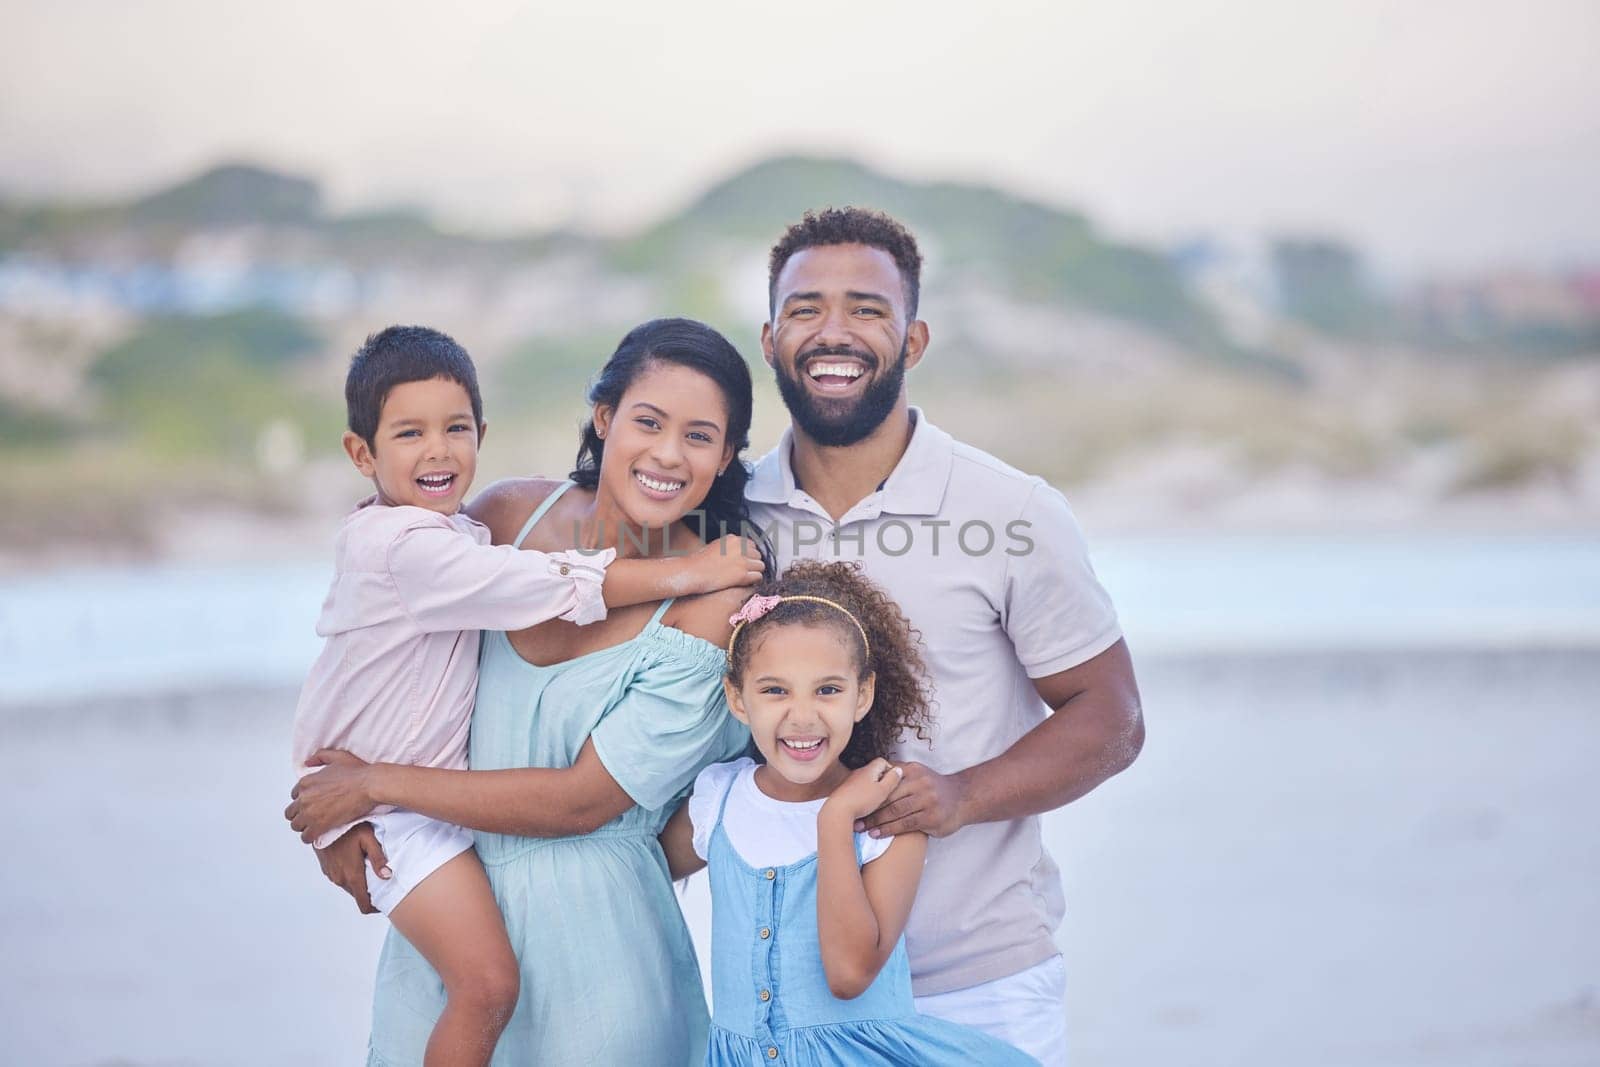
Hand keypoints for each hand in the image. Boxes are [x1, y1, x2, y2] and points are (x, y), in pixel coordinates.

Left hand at [285, 749, 377, 843]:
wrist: (368, 785)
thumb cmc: (357, 772)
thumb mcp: (338, 756)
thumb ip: (320, 757)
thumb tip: (308, 762)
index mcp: (306, 782)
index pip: (295, 796)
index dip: (304, 800)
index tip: (313, 804)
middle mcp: (304, 797)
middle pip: (292, 812)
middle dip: (300, 814)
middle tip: (312, 817)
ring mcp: (310, 812)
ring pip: (296, 825)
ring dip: (304, 826)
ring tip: (315, 826)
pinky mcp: (319, 825)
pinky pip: (306, 837)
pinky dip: (310, 837)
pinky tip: (317, 835)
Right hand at [315, 822, 389, 914]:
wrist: (323, 821)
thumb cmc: (348, 827)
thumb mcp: (368, 838)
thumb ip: (378, 858)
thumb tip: (387, 876)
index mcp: (352, 875)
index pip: (363, 904)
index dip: (375, 908)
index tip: (384, 902)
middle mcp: (339, 879)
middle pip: (357, 896)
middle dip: (369, 893)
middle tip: (381, 881)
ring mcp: (331, 874)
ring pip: (349, 887)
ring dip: (359, 883)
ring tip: (369, 868)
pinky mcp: (326, 868)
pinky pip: (341, 878)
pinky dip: (350, 876)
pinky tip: (356, 861)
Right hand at [688, 534, 763, 592]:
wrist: (692, 573)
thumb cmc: (699, 562)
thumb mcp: (715, 546)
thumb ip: (729, 547)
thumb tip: (741, 553)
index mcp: (733, 539)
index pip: (751, 545)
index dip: (748, 554)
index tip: (744, 561)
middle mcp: (740, 548)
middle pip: (757, 555)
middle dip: (752, 563)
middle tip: (744, 571)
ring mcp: (742, 561)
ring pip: (760, 566)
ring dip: (755, 571)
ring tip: (745, 577)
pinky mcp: (742, 575)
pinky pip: (758, 576)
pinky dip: (754, 580)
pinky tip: (745, 582)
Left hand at [822, 757, 904, 823]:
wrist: (838, 811)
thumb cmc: (860, 801)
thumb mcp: (882, 790)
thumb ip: (892, 779)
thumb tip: (898, 770)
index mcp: (868, 770)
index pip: (882, 761)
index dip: (891, 769)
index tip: (894, 780)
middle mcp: (858, 773)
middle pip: (874, 771)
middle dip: (882, 781)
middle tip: (887, 792)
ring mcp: (850, 782)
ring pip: (865, 781)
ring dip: (872, 789)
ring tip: (877, 801)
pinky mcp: (844, 792)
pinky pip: (857, 790)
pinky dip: (863, 796)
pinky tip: (865, 806)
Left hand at [853, 761, 967, 838]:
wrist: (963, 798)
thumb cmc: (934, 788)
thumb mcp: (919, 773)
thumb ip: (899, 774)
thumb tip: (872, 771)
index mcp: (913, 770)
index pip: (886, 781)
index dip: (868, 792)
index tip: (853, 801)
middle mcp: (920, 783)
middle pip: (888, 796)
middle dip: (869, 808)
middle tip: (852, 817)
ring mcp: (927, 800)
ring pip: (895, 811)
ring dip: (876, 821)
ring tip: (861, 828)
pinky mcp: (931, 817)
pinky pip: (906, 824)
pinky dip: (889, 829)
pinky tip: (877, 834)